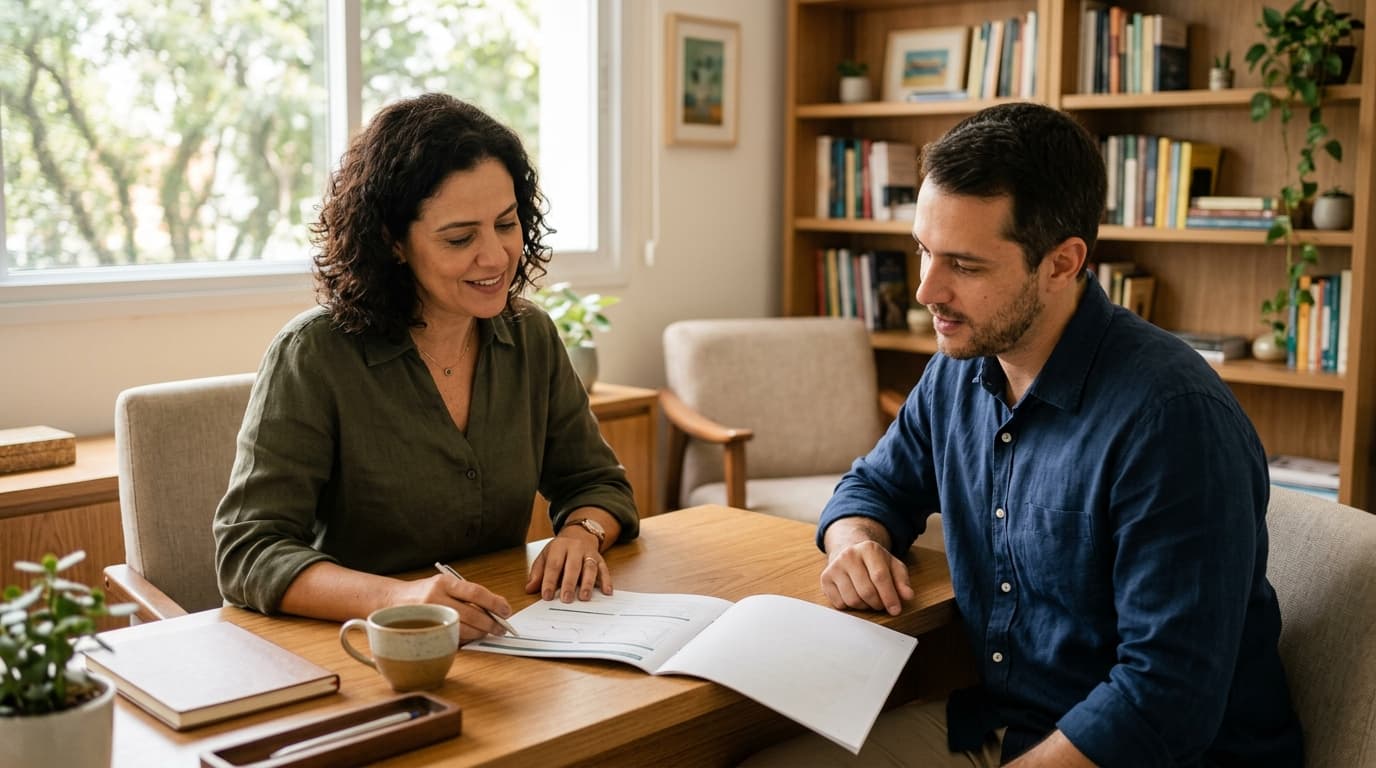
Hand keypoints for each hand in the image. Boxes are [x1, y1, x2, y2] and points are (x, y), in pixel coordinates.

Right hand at [394, 574, 512, 643]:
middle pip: (471, 614)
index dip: (495, 602)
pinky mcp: (426, 631)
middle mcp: (436, 598)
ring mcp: (430, 616)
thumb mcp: (445, 584)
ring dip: (480, 633)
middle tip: (502, 627)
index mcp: (444, 583)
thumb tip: (496, 608)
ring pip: (463, 629)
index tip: (506, 610)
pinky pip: (452, 637)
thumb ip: (468, 593)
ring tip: (490, 632)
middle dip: (491, 623)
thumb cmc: (426, 592)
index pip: (475, 592)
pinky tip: (473, 635)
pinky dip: (466, 638)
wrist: (393, 601)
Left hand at [526, 530, 610, 602]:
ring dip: (588, 583)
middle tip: (566, 599)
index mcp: (559, 546)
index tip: (547, 596)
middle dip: (569, 583)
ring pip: (590, 567)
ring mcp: (589, 553)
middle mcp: (575, 548)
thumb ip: (537, 573)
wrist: (579, 534)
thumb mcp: (545, 556)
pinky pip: (604, 569)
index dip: (549, 581)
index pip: (554, 564)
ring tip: (584, 597)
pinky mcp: (600, 559)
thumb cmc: (559, 550)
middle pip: (573, 566)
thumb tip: (529, 589)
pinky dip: (606, 581)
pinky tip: (606, 591)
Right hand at [820, 539, 913, 615]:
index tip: (895, 610)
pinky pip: (840, 603)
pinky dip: (850, 606)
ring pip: (852, 600)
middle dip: (878, 603)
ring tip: (869, 599)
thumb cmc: (874, 561)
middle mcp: (849, 555)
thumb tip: (907, 596)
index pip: (880, 577)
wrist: (849, 550)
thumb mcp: (892, 565)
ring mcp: (835, 566)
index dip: (889, 597)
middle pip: (866, 591)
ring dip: (864, 606)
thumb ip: (902, 580)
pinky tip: (855, 595)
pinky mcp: (825, 578)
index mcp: (869, 548)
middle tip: (881, 604)